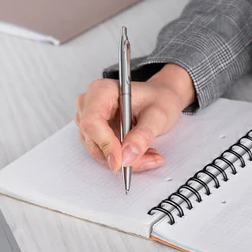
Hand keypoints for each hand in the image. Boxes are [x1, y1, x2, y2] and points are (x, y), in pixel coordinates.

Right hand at [75, 64, 194, 171]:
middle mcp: (90, 104)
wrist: (161, 99)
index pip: (92, 122)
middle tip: (148, 159)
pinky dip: (124, 158)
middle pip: (94, 140)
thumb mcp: (158, 115)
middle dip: (121, 156)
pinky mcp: (95, 133)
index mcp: (102, 91)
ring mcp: (90, 119)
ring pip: (99, 151)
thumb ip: (143, 135)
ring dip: (125, 159)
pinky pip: (104, 153)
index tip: (122, 161)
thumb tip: (127, 155)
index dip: (106, 144)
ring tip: (150, 155)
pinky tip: (141, 153)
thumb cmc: (159, 98)